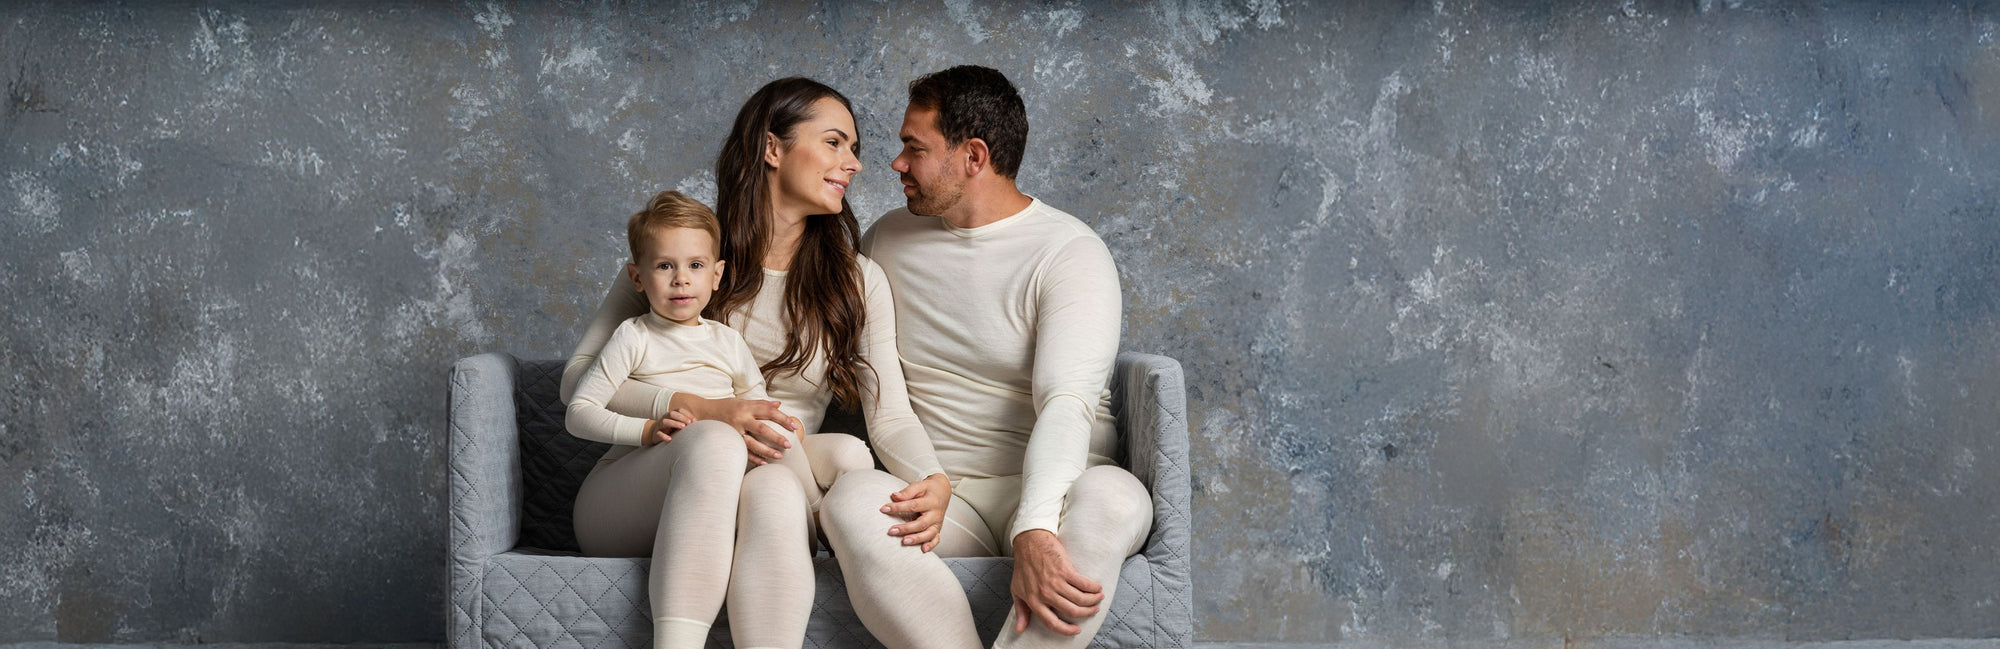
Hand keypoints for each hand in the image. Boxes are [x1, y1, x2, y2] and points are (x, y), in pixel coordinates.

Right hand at [640, 408, 695, 446]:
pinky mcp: (656, 434)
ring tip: (682, 427)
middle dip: (681, 418)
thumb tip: (699, 423)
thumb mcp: (679, 423)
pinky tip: (670, 439)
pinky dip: (664, 436)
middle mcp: (665, 418)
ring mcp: (660, 425)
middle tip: (689, 423)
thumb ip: (687, 422)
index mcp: (671, 414)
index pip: (679, 410)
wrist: (655, 433)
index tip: (694, 420)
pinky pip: (659, 434)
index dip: (687, 414)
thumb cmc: (671, 428)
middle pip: (672, 414)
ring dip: (674, 423)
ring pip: (665, 422)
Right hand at [682, 395, 798, 463]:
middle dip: (777, 437)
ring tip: (779, 456)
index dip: (783, 418)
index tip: (794, 426)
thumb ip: (760, 403)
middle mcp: (740, 418)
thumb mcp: (741, 401)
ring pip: (752, 442)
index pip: (768, 411)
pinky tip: (763, 463)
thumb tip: (779, 404)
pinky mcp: (727, 440)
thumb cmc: (724, 407)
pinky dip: (753, 458)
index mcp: (746, 406)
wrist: (700, 412)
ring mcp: (733, 430)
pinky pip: (742, 451)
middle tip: (789, 444)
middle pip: (762, 428)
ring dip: (766, 450)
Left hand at [881, 473, 950, 551]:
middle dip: (906, 528)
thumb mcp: (919, 486)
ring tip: (904, 541)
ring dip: (916, 539)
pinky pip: (936, 539)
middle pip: (921, 523)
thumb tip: (894, 496)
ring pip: (928, 534)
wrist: (943, 491)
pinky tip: (923, 549)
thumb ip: (907, 492)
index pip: (913, 505)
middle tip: (891, 530)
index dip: (898, 507)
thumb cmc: (929, 489)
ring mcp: (937, 523)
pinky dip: (931, 545)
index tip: (884, 509)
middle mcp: (935, 514)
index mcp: (931, 501)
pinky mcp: (937, 529)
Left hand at [1008, 529, 1101, 635]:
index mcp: (1034, 601)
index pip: (1052, 623)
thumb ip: (1020, 611)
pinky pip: (1084, 583)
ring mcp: (1055, 582)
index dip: (1066, 630)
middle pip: (1072, 611)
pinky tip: (1097, 587)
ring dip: (1093, 600)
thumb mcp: (1017, 590)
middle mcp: (1045, 594)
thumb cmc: (1023, 566)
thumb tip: (1020, 630)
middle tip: (1093, 609)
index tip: (1076, 630)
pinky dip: (1094, 587)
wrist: (1029, 541)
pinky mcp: (1065, 570)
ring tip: (1098, 598)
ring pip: (1080, 599)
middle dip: (1086, 613)